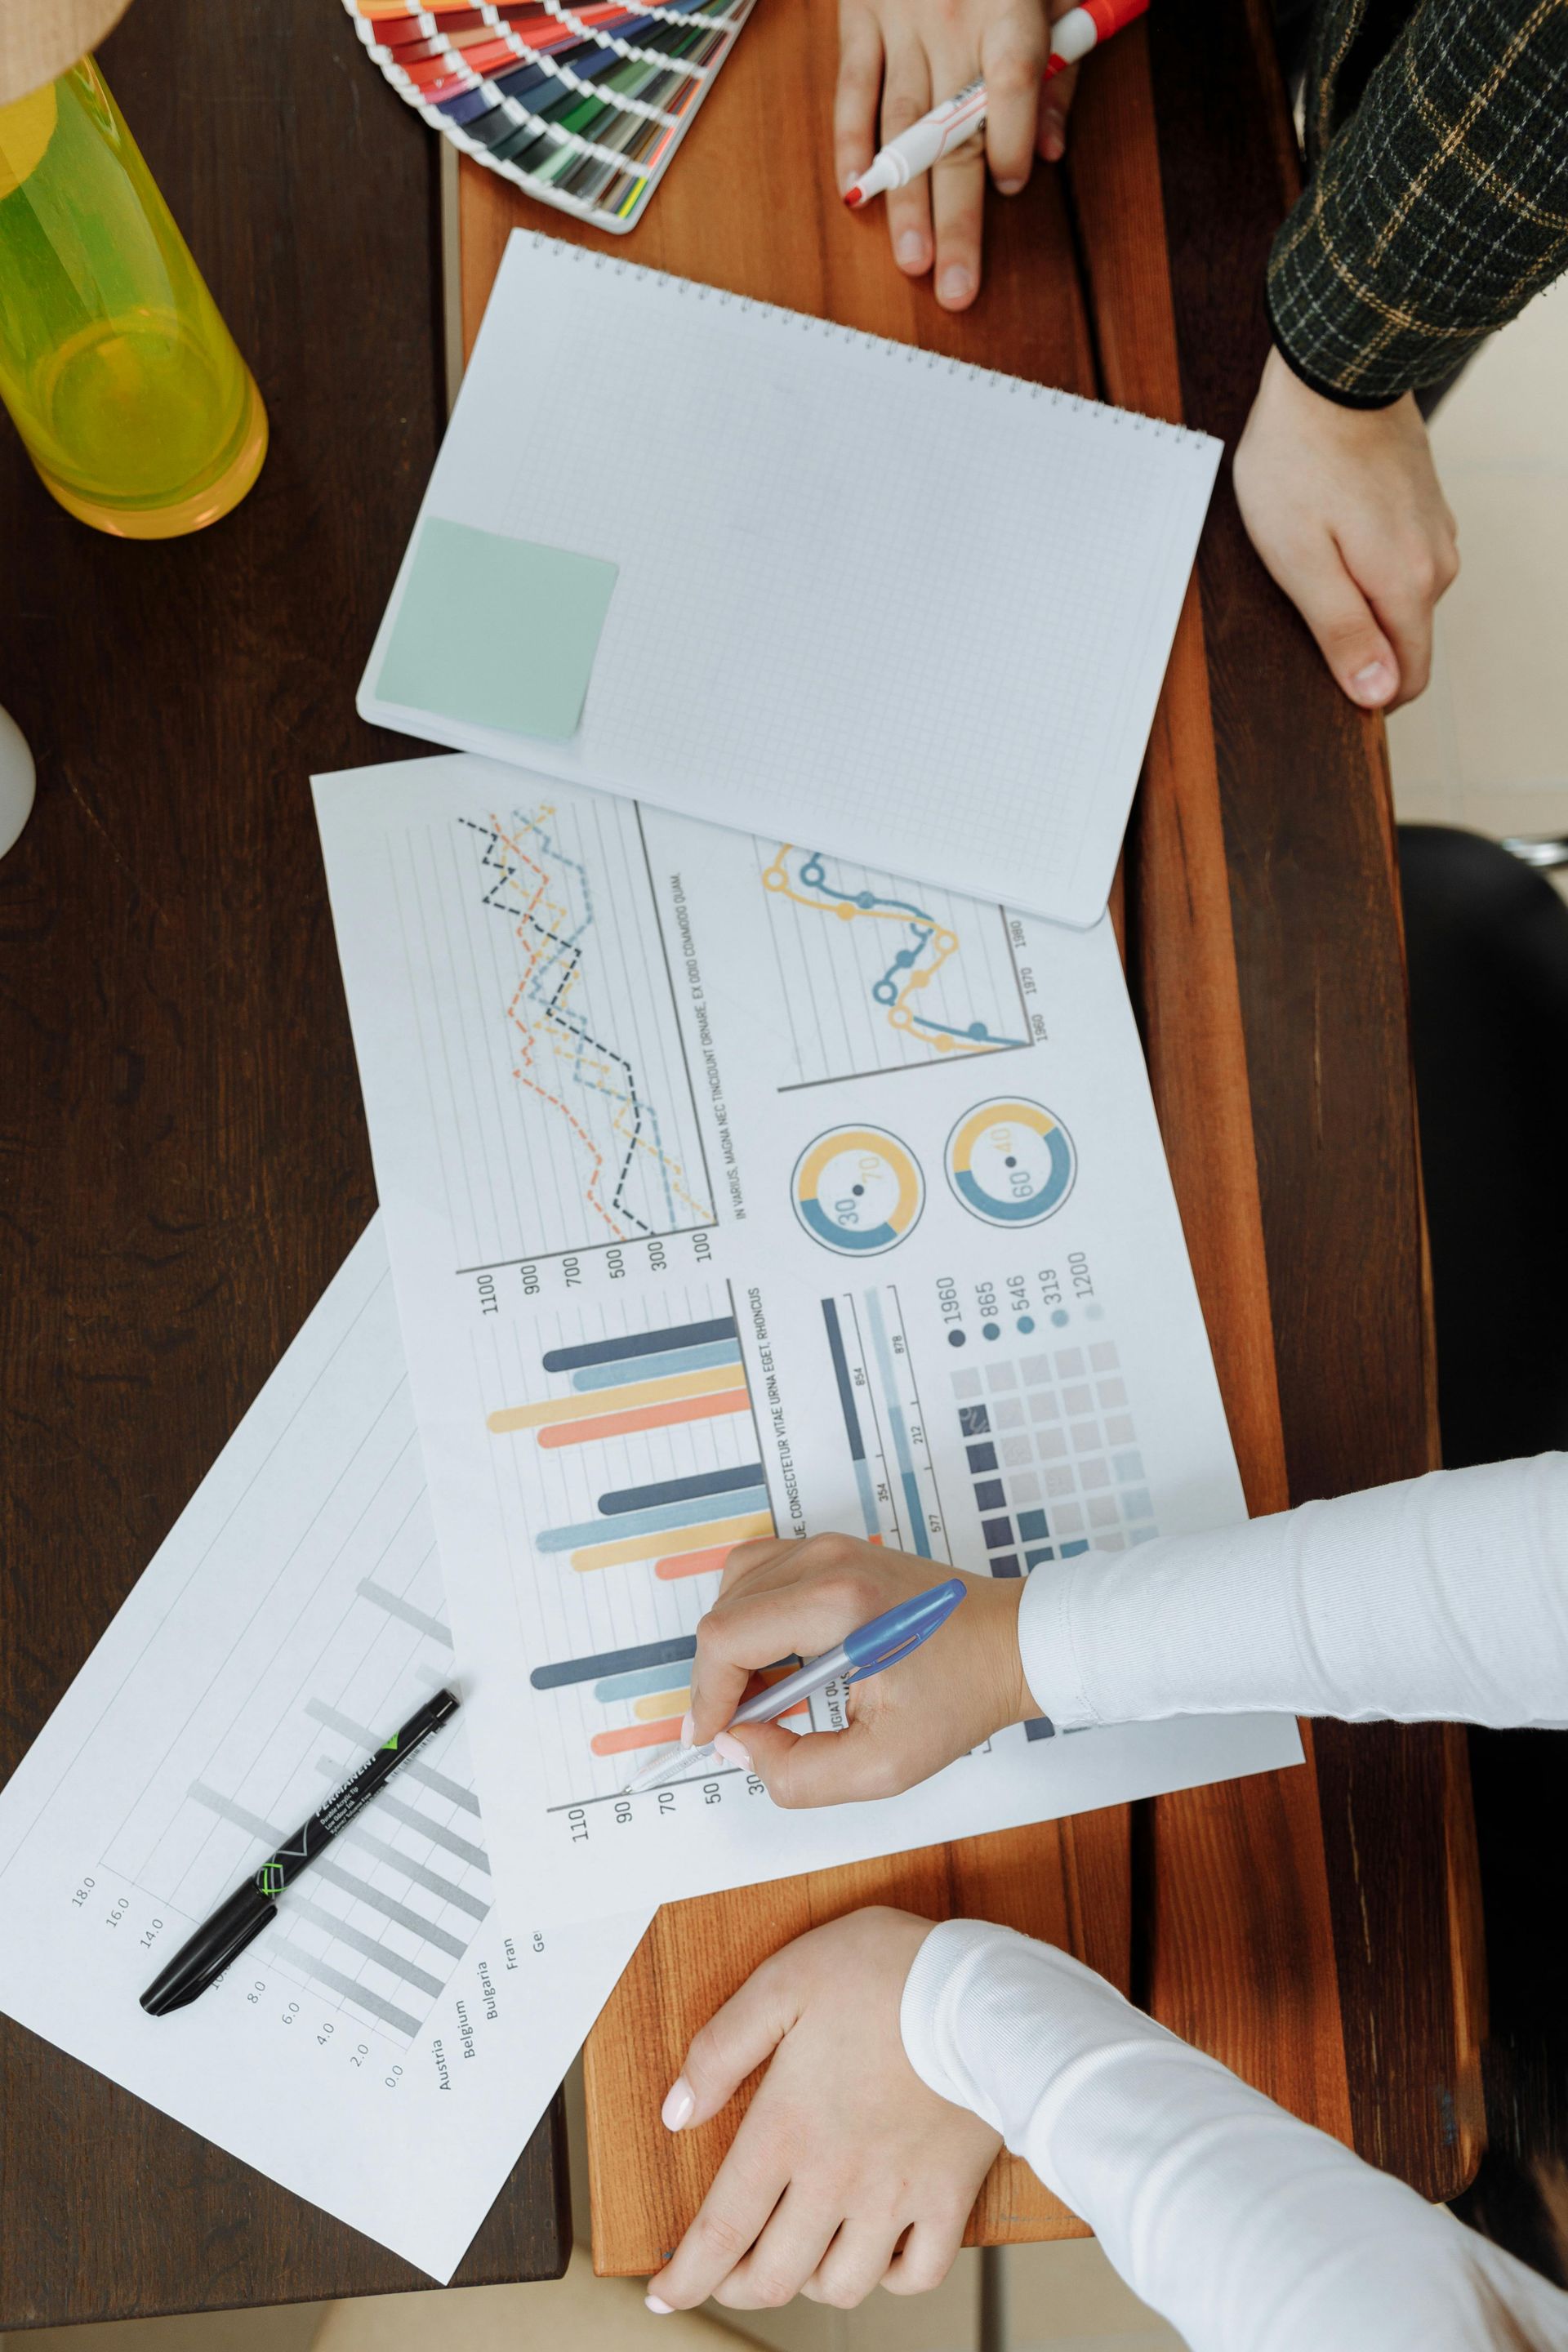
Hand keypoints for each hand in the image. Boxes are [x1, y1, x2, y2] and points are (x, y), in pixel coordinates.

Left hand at [646, 1909, 1000, 2313]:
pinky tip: (878, 2249)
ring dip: (809, 2281)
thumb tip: (675, 2112)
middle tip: (725, 2276)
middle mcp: (837, 2179)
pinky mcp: (949, 2196)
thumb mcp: (783, 1982)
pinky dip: (890, 2276)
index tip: (661, 2295)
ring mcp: (896, 2195)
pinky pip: (918, 2274)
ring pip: (842, 2285)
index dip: (685, 2276)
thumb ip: (721, 2049)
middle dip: (737, 2289)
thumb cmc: (882, 1973)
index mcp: (788, 2129)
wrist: (982, 1989)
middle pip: (774, 2276)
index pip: (721, 2231)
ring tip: (801, 2252)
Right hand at [689, 1534, 1030, 1804]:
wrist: (1013, 1644)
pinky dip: (752, 1617)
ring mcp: (830, 1547)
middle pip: (723, 1611)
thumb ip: (796, 1773)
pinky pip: (763, 1573)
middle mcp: (826, 1561)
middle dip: (717, 1678)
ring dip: (732, 1645)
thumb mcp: (883, 1764)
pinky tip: (779, 1660)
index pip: (726, 1638)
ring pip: (735, 1587)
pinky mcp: (836, 1551)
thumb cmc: (962, 1697)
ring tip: (763, 1695)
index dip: (705, 1696)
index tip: (711, 1738)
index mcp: (838, 1604)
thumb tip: (739, 1745)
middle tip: (742, 1728)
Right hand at [836, 0, 1083, 311]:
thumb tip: (1052, 150)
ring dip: (905, 201)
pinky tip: (855, 190)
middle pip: (954, 132)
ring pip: (902, 126)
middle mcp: (951, 17)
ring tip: (913, 261)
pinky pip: (852, 90)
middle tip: (956, 286)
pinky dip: (850, 141)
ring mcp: (899, 21)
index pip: (1008, 82)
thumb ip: (1057, 68)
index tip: (1012, 183)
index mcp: (1007, 4)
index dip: (1011, 139)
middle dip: (956, 217)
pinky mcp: (859, 18)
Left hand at [1232, 347, 1459, 709]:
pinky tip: (1329, 530)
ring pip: (1400, 598)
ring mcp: (1435, 529)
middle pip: (1402, 640)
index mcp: (1409, 587)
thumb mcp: (1301, 560)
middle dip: (1356, 644)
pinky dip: (1366, 560)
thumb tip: (1376, 693)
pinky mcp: (1423, 503)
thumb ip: (1342, 631)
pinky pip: (1399, 558)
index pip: (1406, 679)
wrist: (1332, 368)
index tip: (1320, 677)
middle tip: (1297, 604)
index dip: (1365, 694)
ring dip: (1359, 596)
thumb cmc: (1300, 461)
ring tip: (1308, 557)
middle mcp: (1437, 563)